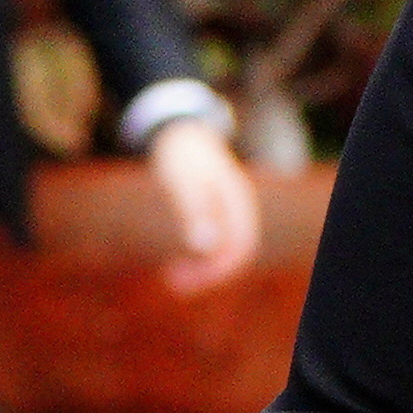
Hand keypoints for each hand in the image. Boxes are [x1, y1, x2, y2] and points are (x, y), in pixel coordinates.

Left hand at [144, 116, 262, 289]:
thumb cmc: (179, 153)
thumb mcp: (182, 179)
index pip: (240, 247)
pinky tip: (177, 262)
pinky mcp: (217, 212)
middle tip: (172, 284)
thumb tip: (203, 247)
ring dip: (203, 268)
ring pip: (225, 249)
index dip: (216, 269)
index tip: (183, 280)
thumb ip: (193, 210)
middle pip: (235, 252)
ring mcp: (230, 210)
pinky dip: (200, 256)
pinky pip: (216, 242)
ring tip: (172, 279)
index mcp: (237, 201)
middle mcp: (239, 208)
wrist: (178, 128)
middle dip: (208, 274)